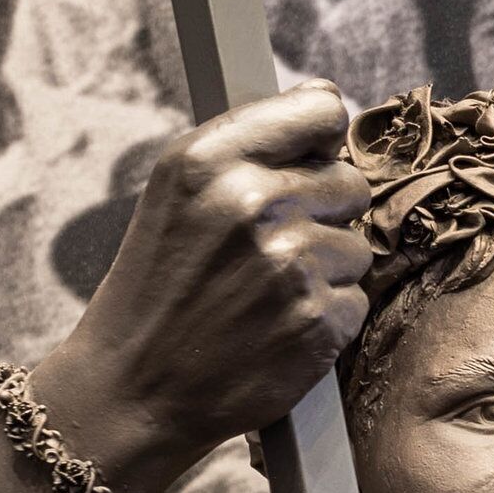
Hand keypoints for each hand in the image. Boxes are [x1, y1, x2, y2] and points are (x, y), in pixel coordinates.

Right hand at [31, 82, 371, 492]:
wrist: (136, 389)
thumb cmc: (159, 286)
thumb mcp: (175, 195)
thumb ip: (247, 147)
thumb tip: (330, 104)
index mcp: (207, 159)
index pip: (319, 109)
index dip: (321, 138)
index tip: (308, 160)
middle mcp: (251, 202)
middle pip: (350, 182)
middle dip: (323, 213)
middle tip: (270, 248)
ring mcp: (289, 263)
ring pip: (357, 246)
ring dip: (325, 271)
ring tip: (265, 293)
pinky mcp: (319, 318)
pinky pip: (357, 298)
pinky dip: (327, 316)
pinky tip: (278, 327)